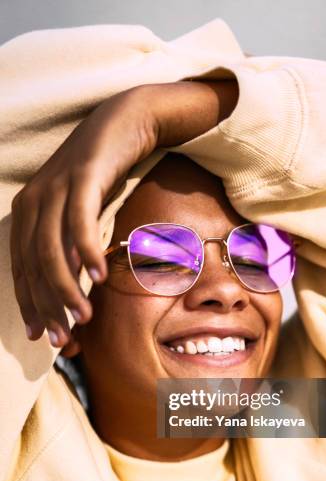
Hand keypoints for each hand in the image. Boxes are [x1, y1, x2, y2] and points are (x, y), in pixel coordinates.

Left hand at [10, 80, 237, 346]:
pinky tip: (98, 274)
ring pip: (51, 249)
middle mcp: (34, 201)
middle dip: (47, 305)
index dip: (31, 305)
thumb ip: (70, 246)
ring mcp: (56, 187)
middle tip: (63, 338)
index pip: (23, 269)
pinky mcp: (83, 176)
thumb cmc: (104, 174)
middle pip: (34, 265)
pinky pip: (79, 220)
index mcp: (27, 213)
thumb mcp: (80, 213)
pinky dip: (85, 249)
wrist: (125, 120)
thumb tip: (76, 284)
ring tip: (83, 316)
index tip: (43, 337)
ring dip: (67, 287)